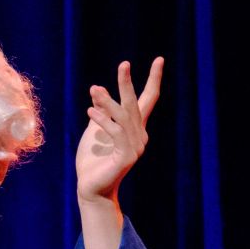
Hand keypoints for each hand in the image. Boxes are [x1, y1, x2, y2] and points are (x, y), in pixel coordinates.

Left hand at [75, 57, 162, 203]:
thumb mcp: (93, 132)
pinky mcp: (127, 157)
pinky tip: (91, 111)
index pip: (146, 101)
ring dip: (108, 101)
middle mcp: (139, 135)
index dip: (153, 80)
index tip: (159, 60)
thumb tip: (98, 90)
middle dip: (128, 84)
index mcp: (134, 128)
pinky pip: (116, 133)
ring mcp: (135, 146)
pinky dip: (104, 120)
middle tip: (124, 64)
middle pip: (135, 104)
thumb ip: (100, 113)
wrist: (90, 188)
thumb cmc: (91, 162)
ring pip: (123, 117)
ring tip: (94, 88)